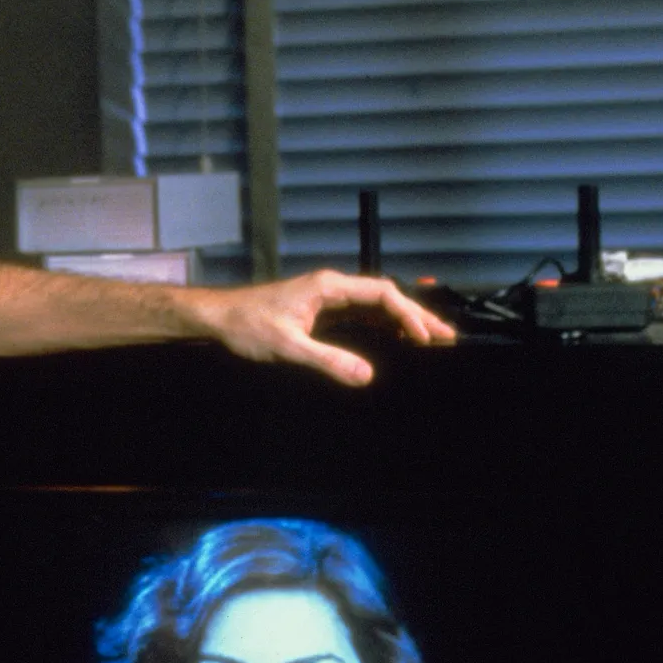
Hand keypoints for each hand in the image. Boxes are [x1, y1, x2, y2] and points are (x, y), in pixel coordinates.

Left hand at [192, 270, 457, 386]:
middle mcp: (331, 288)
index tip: (425, 338)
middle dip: (416, 316)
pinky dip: (381, 328)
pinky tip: (395, 343)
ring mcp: (326, 300)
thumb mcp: (286, 347)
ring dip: (402, 322)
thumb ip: (326, 360)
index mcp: (328, 286)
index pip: (382, 294)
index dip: (409, 315)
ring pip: (374, 308)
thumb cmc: (244, 324)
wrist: (216, 319)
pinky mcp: (318, 313)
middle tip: (446, 338)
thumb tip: (365, 375)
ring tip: (431, 341)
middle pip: (385, 298)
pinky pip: (359, 318)